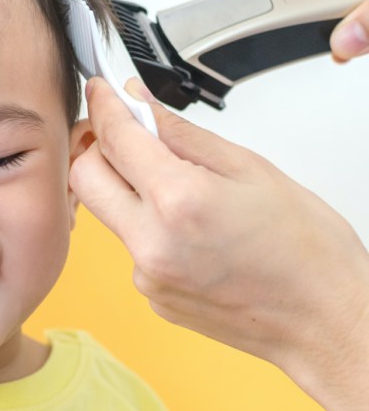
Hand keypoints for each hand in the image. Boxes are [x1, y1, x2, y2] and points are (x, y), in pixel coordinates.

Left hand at [69, 77, 368, 410]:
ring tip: (183, 188)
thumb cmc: (306, 249)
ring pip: (109, 213)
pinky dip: (149, 227)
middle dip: (98, 148)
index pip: (114, 139)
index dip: (104, 106)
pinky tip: (192, 230)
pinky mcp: (151, 296)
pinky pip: (132, 246)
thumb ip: (181, 133)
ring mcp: (146, 275)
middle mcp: (150, 243)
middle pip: (85, 178)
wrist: (324, 320)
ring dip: (128, 189)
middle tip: (127, 134)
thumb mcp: (249, 168)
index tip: (102, 91)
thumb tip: (139, 104)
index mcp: (178, 202)